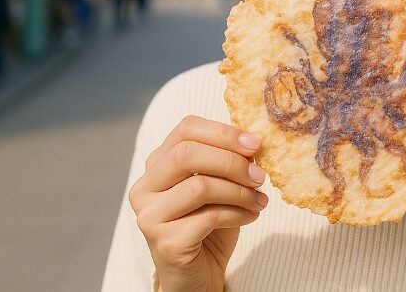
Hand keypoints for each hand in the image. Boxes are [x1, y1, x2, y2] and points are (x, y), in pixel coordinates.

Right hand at [129, 116, 268, 291]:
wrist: (198, 274)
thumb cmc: (210, 224)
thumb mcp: (219, 185)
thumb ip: (227, 162)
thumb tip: (253, 143)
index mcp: (157, 165)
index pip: (185, 129)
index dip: (223, 132)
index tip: (255, 144)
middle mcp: (144, 188)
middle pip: (186, 154)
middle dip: (231, 161)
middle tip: (261, 176)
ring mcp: (150, 216)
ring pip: (199, 186)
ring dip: (239, 191)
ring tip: (259, 200)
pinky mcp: (165, 242)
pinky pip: (209, 217)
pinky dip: (238, 214)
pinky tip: (251, 216)